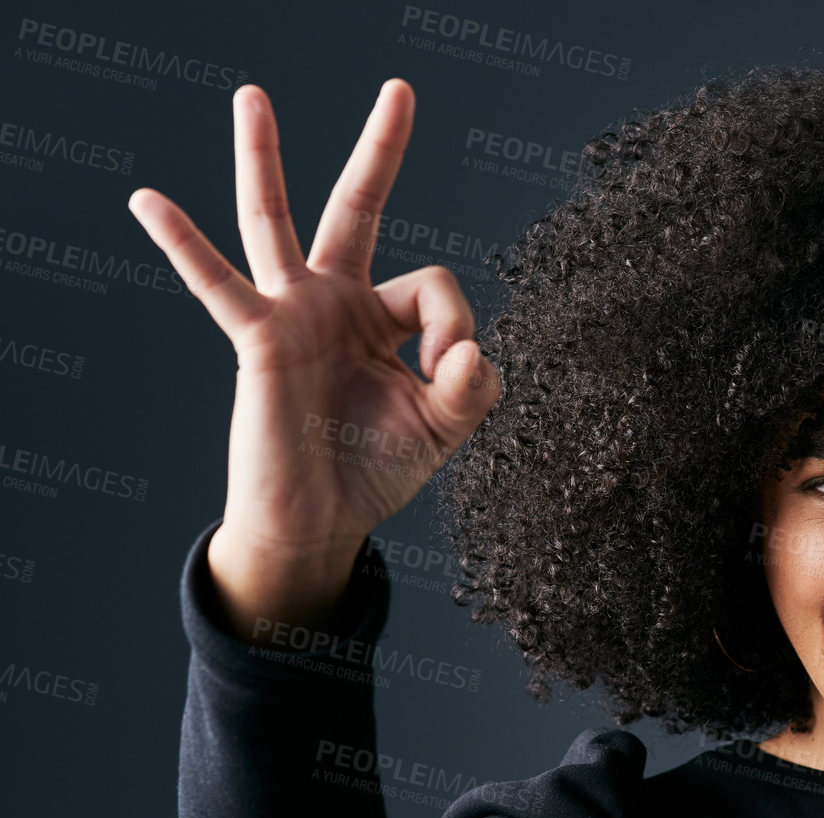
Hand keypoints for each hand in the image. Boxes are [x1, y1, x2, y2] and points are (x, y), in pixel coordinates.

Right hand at [129, 79, 499, 633]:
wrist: (321, 521)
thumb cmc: (376, 469)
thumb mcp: (445, 426)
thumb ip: (473, 385)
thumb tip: (470, 347)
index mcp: (384, 318)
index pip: (434, 285)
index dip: (453, 325)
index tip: (450, 371)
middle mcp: (336, 302)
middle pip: (358, 207)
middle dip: (380, 149)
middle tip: (400, 88)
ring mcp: (293, 314)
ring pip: (276, 221)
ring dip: (264, 158)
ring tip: (252, 95)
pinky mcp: (258, 340)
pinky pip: (216, 285)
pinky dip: (182, 244)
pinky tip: (148, 201)